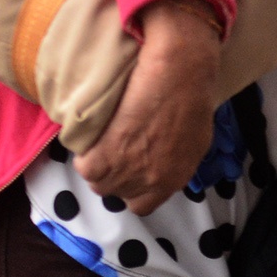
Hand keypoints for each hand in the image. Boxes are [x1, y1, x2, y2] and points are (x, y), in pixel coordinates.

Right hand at [76, 0, 223, 214]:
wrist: (180, 72)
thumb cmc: (193, 94)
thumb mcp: (192, 138)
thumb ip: (175, 158)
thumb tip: (162, 159)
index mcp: (174, 179)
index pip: (144, 204)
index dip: (132, 187)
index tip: (128, 168)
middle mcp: (152, 182)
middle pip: (116, 193)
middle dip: (112, 175)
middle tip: (110, 149)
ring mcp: (129, 171)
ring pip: (98, 182)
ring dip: (95, 163)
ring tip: (99, 139)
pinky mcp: (108, 155)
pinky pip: (84, 165)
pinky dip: (84, 151)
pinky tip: (91, 134)